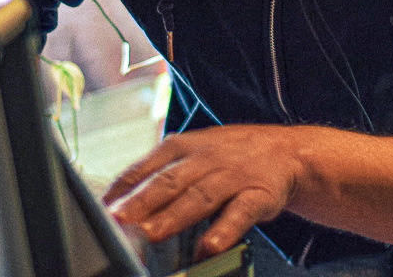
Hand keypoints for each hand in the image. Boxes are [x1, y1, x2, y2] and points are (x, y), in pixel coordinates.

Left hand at [103, 124, 305, 258]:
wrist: (288, 152)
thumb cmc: (231, 156)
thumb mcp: (194, 152)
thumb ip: (159, 173)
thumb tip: (115, 200)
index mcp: (185, 146)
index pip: (148, 166)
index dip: (125, 187)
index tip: (103, 208)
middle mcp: (207, 158)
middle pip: (170, 181)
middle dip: (143, 201)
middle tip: (120, 221)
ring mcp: (233, 176)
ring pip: (200, 196)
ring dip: (174, 216)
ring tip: (152, 234)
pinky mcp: (259, 194)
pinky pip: (241, 212)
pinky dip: (224, 229)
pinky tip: (209, 246)